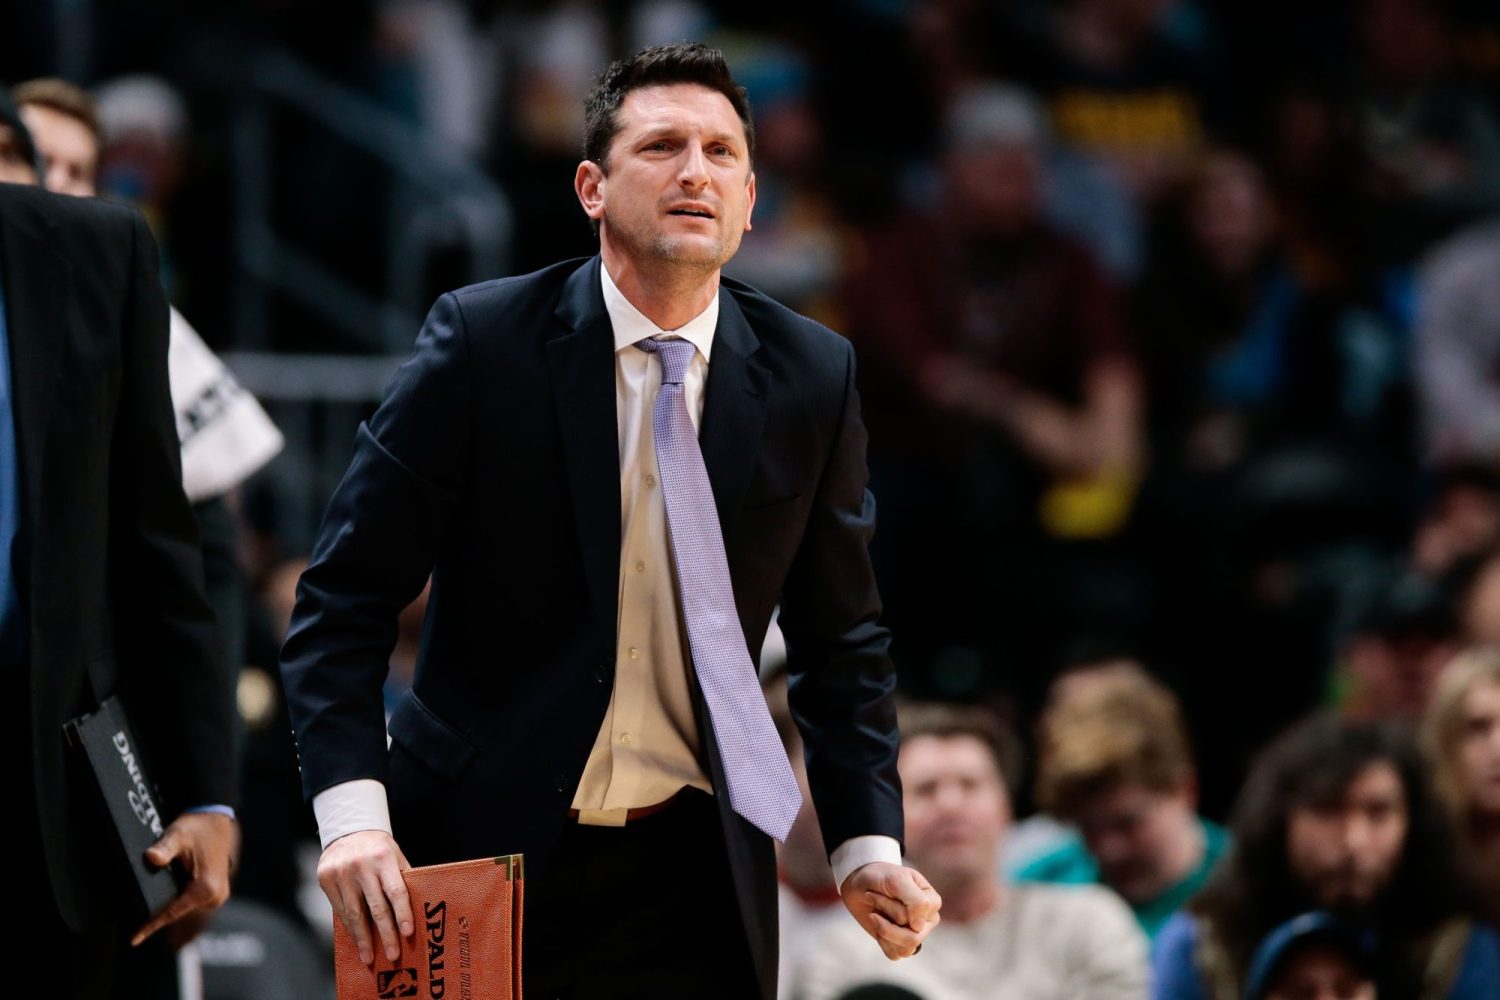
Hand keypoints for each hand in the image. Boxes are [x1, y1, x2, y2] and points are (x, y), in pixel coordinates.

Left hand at [131, 812, 238, 946]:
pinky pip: (192, 904)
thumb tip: (150, 857)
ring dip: (170, 909)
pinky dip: (179, 903)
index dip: (151, 926)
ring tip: (148, 917)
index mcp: (206, 888)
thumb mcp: (178, 835)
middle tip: (136, 928)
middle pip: (179, 913)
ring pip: (185, 909)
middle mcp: (215, 896)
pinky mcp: (216, 893)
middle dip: (159, 918)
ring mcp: (218, 896)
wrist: (215, 818)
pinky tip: (166, 899)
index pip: (173, 913)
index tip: (134, 939)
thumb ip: (164, 848)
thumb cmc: (196, 827)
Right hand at [317, 830, 414, 965]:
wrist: (348, 830)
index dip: (402, 913)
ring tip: (369, 957)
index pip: (395, 891)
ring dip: (363, 939)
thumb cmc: (378, 848)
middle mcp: (362, 866)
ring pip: (354, 913)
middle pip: (376, 907)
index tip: (408, 933)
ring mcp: (341, 873)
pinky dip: (349, 928)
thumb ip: (403, 878)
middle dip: (385, 934)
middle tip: (392, 955)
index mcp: (384, 858)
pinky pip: (340, 910)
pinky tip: (357, 940)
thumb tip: (416, 909)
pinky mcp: (326, 879)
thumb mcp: (395, 855)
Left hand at [840, 862, 940, 959]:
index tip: (882, 889)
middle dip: (886, 920)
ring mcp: (916, 934)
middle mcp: (928, 921)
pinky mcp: (901, 945)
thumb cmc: (881, 878)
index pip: (919, 912)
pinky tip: (878, 925)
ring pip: (904, 949)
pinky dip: (881, 940)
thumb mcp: (896, 879)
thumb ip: (915, 900)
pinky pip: (894, 954)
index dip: (894, 904)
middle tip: (872, 899)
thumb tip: (919, 927)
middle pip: (913, 937)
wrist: (859, 886)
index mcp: (932, 902)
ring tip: (876, 913)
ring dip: (883, 929)